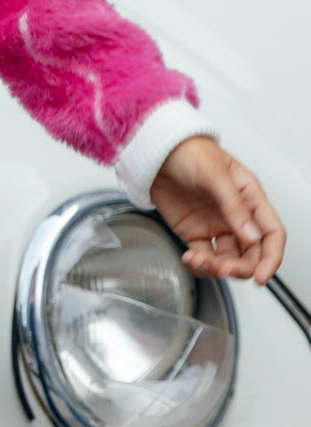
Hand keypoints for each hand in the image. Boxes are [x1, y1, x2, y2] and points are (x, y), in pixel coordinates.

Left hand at [149, 135, 285, 286]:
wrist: (155, 149)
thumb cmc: (188, 150)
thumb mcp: (215, 173)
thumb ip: (234, 205)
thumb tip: (252, 235)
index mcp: (249, 197)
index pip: (272, 233)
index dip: (271, 258)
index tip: (261, 276)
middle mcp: (235, 215)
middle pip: (251, 253)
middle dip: (241, 268)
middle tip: (224, 269)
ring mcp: (215, 225)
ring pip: (227, 260)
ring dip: (217, 268)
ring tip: (200, 261)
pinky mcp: (194, 232)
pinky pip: (204, 257)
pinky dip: (199, 264)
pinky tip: (190, 258)